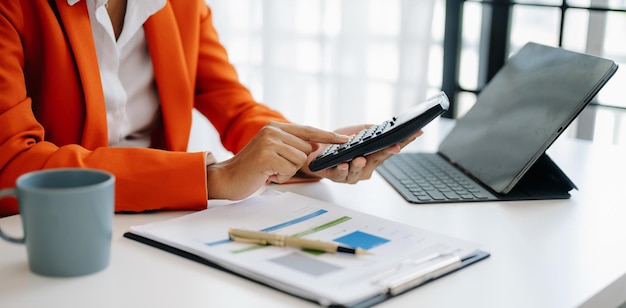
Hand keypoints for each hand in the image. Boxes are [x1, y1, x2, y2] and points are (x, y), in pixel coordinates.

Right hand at [206, 121, 349, 199]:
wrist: (226, 178)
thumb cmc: (251, 169)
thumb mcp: (272, 152)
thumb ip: (292, 146)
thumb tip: (315, 146)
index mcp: (275, 127)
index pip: (309, 130)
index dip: (328, 137)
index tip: (345, 140)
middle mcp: (273, 130)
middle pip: (307, 149)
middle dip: (295, 163)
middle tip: (275, 167)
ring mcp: (270, 142)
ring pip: (300, 160)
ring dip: (287, 171)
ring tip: (270, 170)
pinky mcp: (267, 155)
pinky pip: (290, 169)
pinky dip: (280, 177)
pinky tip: (267, 175)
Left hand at [301, 125, 422, 183]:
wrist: (316, 151)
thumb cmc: (338, 144)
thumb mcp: (357, 132)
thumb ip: (371, 130)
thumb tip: (383, 127)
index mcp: (373, 156)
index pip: (391, 147)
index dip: (405, 140)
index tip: (416, 132)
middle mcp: (365, 167)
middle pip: (379, 159)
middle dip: (388, 152)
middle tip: (396, 146)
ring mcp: (352, 174)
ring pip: (358, 170)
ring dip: (360, 164)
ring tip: (361, 158)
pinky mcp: (335, 176)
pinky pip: (340, 174)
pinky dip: (343, 169)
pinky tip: (344, 164)